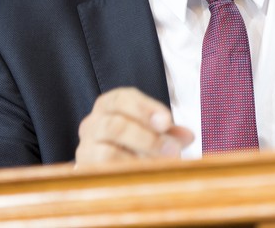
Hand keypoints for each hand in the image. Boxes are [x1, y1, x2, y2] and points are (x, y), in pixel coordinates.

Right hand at [75, 87, 193, 164]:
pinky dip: (128, 173)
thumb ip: (169, 131)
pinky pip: (105, 174)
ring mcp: (85, 149)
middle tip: (173, 150)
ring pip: (107, 152)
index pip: (121, 99)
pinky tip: (145, 175)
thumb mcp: (154, 131)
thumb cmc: (134, 141)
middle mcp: (92, 124)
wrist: (110, 168)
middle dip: (148, 139)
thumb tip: (188, 136)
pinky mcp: (86, 171)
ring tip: (162, 165)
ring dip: (138, 161)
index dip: (145, 109)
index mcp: (109, 105)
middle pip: (115, 126)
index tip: (166, 122)